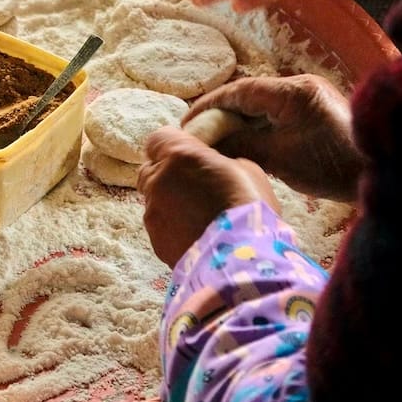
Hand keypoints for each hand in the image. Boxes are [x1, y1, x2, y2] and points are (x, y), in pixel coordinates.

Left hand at [138, 128, 277, 267]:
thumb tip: (211, 165)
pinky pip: (159, 224)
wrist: (241, 263)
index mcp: (180, 156)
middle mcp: (158, 180)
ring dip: (170, 201)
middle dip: (168, 172)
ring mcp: (152, 211)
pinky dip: (172, 225)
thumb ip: (218, 161)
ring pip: (153, 198)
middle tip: (195, 185)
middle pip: (151, 168)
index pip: (158, 138)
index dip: (173, 145)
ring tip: (199, 214)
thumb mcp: (246, 170)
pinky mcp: (154, 239)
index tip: (190, 155)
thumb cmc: (250, 210)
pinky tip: (196, 234)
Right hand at [187, 74, 361, 200]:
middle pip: (248, 96)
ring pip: (261, 105)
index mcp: (291, 92)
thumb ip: (243, 144)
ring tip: (215, 142)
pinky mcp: (316, 112)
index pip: (238, 92)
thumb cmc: (333, 166)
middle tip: (197, 135)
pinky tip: (244, 144)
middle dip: (220, 115)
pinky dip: (257, 127)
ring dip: (238, 122)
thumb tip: (210, 142)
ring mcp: (310, 98)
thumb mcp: (280, 158)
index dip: (208, 106)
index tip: (187, 124)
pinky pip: (277, 115)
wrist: (384, 173)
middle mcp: (300, 87)